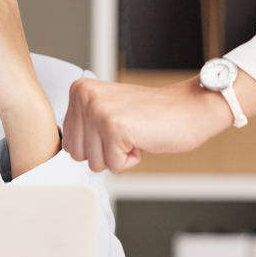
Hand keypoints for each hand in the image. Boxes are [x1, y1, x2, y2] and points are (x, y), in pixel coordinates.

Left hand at [62, 77, 232, 171]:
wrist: (190, 108)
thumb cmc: (152, 115)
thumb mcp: (105, 110)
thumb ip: (82, 124)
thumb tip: (64, 148)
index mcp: (79, 90)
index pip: (67, 141)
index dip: (95, 144)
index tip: (115, 126)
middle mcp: (84, 97)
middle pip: (77, 154)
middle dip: (103, 152)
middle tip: (126, 131)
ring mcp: (98, 111)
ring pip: (94, 162)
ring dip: (117, 155)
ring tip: (134, 133)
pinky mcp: (115, 128)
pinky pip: (114, 165)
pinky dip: (130, 160)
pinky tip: (141, 139)